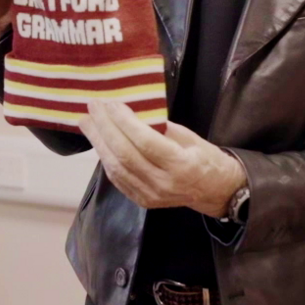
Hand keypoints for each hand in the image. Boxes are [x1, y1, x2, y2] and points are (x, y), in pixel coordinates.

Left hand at [79, 99, 245, 216]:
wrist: (216, 191)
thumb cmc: (205, 158)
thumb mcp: (190, 137)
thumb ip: (161, 128)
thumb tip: (131, 112)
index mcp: (181, 165)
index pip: (146, 142)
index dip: (125, 122)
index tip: (111, 103)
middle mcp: (163, 184)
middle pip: (125, 154)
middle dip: (105, 128)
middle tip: (93, 107)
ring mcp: (151, 196)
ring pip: (116, 168)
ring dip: (98, 143)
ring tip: (88, 123)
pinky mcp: (142, 201)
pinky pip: (117, 179)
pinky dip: (105, 158)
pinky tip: (98, 142)